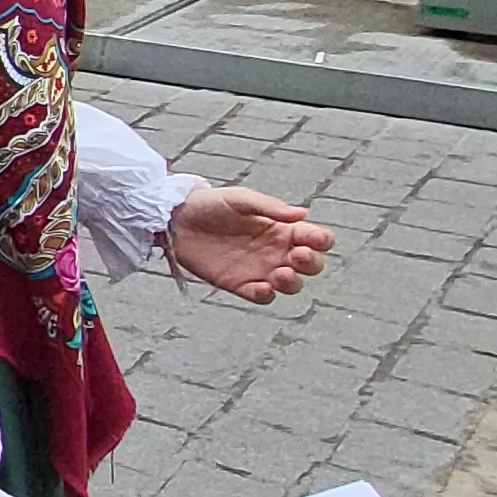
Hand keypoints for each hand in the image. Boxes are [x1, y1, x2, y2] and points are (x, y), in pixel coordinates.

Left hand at [167, 188, 334, 302]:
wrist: (175, 220)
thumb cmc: (211, 204)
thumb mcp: (241, 199)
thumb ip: (271, 207)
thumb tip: (304, 214)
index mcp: (281, 228)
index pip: (314, 238)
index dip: (321, 240)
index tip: (315, 239)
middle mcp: (276, 251)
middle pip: (310, 265)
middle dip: (311, 263)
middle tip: (296, 255)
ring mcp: (259, 269)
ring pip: (290, 285)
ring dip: (292, 283)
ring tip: (280, 273)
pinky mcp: (239, 284)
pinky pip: (261, 297)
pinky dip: (266, 295)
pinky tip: (261, 287)